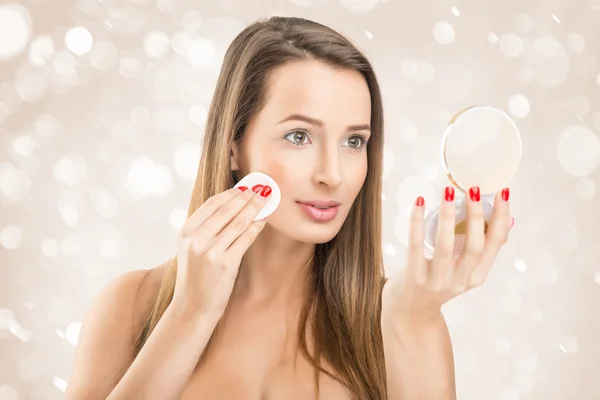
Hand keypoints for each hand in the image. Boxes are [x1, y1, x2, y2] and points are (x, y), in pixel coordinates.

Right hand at [172, 184, 272, 318]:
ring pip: (238, 222)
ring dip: (255, 207)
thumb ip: (204, 228)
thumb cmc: (195, 277)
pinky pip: (245, 238)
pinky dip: (257, 225)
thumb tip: (230, 204)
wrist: (192, 307)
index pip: (212, 204)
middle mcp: (197, 239)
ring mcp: (211, 251)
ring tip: (266, 198)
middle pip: (227, 210)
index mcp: (186, 232)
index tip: (245, 187)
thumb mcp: (190, 249)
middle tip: (261, 187)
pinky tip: (265, 218)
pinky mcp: (226, 264)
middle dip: (247, 196)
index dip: (231, 193)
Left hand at [382, 186, 512, 322]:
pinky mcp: (415, 278)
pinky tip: (419, 202)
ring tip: (448, 192)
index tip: (504, 191)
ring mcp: (437, 281)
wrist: (410, 311)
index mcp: (477, 275)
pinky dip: (416, 223)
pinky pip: (416, 246)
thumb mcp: (464, 267)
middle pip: (475, 246)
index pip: (496, 244)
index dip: (501, 217)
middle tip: (473, 188)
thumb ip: (481, 247)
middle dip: (477, 216)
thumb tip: (507, 219)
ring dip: (448, 217)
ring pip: (446, 246)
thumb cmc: (438, 280)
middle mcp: (460, 280)